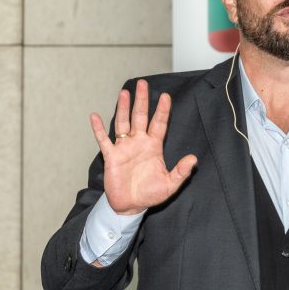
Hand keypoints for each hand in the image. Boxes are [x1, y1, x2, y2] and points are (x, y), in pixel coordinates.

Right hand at [90, 79, 196, 215]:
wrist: (130, 206)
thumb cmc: (150, 194)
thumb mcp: (170, 185)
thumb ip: (181, 172)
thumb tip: (194, 159)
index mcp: (154, 147)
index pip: (159, 124)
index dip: (162, 111)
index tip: (166, 96)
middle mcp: (139, 143)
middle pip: (140, 117)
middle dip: (142, 101)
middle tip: (143, 84)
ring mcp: (124, 148)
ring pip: (123, 123)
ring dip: (123, 108)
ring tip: (124, 93)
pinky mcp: (111, 156)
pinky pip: (104, 140)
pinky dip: (98, 129)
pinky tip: (94, 116)